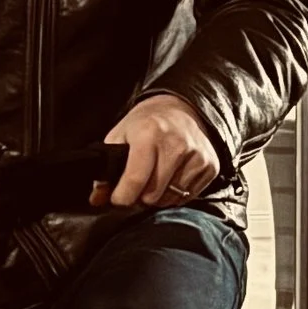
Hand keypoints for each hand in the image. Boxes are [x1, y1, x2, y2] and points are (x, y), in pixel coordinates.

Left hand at [104, 92, 219, 209]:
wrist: (181, 109)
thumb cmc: (147, 124)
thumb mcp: (120, 136)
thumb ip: (106, 169)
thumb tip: (97, 198)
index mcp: (149, 134)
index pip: (135, 180)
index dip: (122, 197)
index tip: (117, 199)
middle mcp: (176, 145)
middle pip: (152, 195)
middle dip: (140, 196)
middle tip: (138, 184)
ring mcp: (197, 156)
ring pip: (170, 199)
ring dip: (159, 196)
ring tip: (156, 179)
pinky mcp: (210, 166)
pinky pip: (188, 196)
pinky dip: (177, 193)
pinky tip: (172, 177)